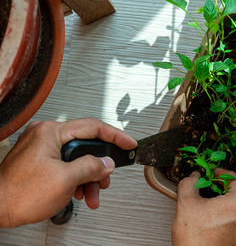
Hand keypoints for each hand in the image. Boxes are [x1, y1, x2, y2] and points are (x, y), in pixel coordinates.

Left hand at [0, 118, 135, 227]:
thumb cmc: (19, 193)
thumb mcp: (66, 179)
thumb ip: (91, 166)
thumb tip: (106, 163)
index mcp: (51, 132)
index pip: (93, 127)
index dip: (115, 136)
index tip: (129, 143)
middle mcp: (46, 135)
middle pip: (86, 145)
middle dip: (98, 166)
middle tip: (107, 178)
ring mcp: (42, 148)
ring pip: (77, 158)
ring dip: (88, 177)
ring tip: (91, 194)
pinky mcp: (40, 160)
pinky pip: (67, 165)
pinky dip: (76, 179)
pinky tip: (79, 192)